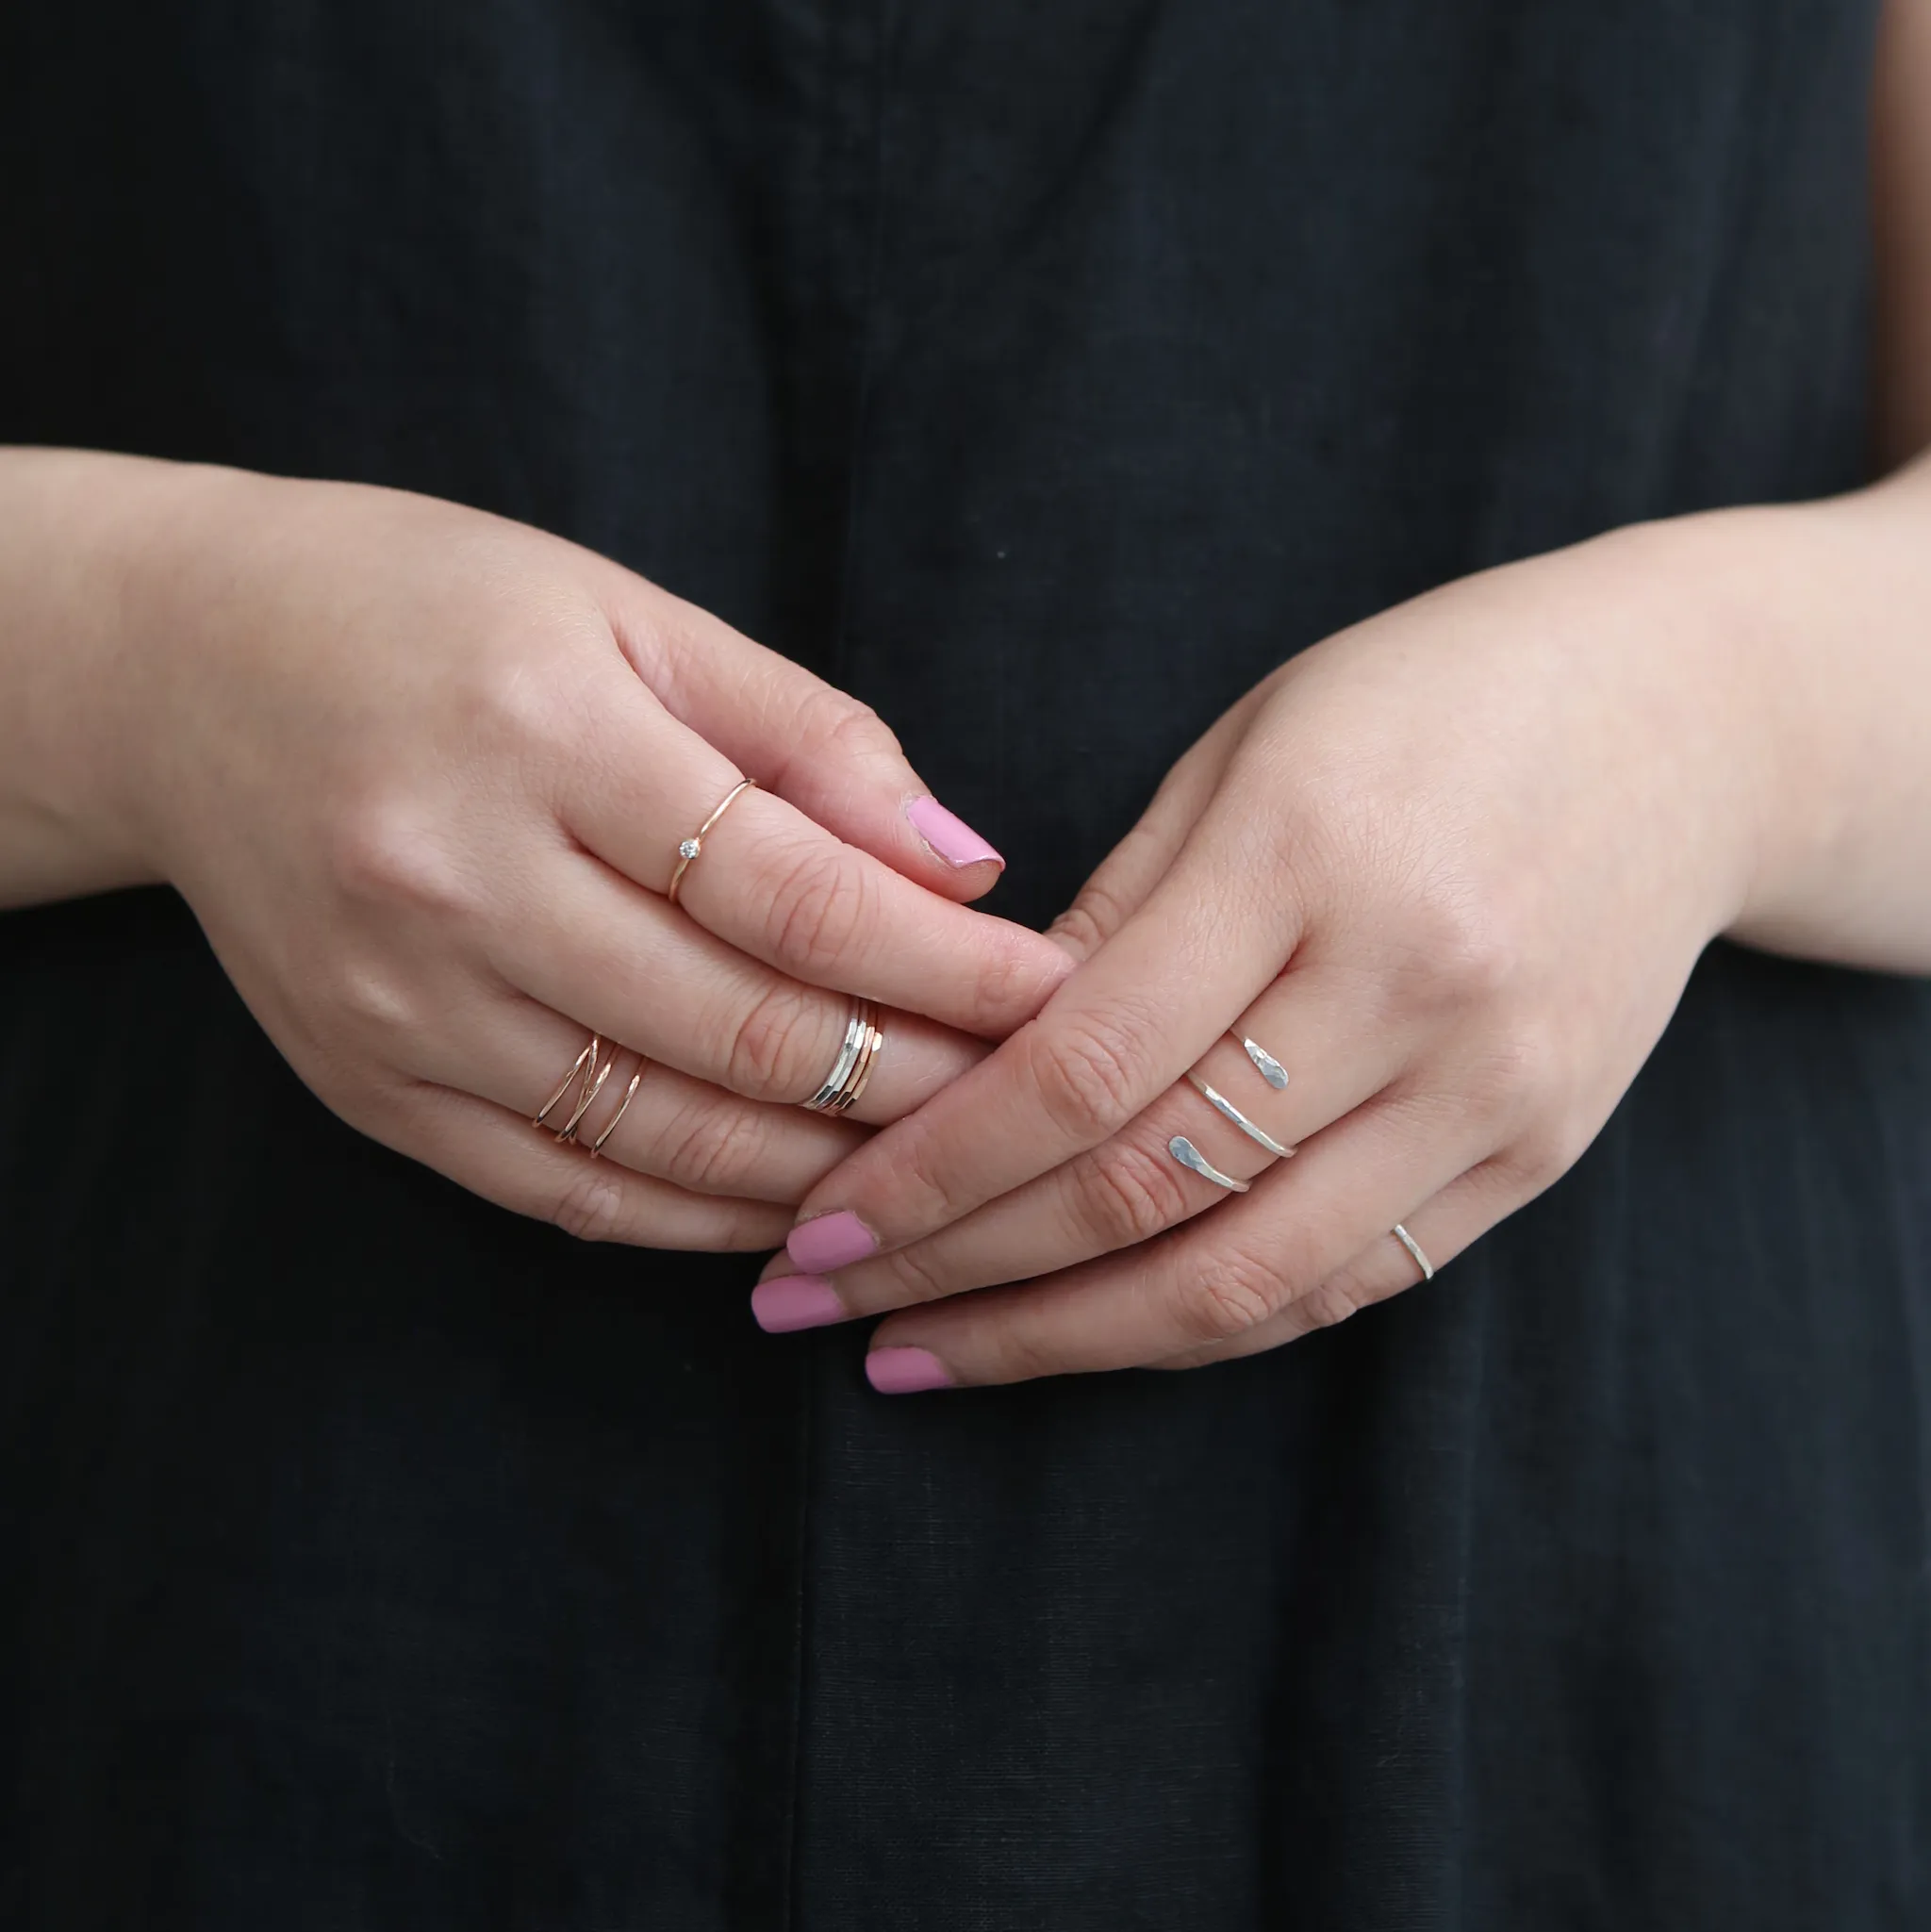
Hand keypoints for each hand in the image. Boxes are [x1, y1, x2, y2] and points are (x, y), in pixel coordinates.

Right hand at [98, 463, 1067, 1247]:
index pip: (794, 889)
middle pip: (741, 1028)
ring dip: (827, 1164)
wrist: (191, 673)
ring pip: (665, 1133)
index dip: (947, 961)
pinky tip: (796, 1201)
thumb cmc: (436, 614)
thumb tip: (968, 862)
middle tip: (1031, 1094)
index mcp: (542, 733)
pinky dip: (701, 1212)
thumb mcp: (628, 616)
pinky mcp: (368, 1088)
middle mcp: (457, 882)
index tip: (1058, 993)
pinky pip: (566, 1189)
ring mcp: (402, 1005)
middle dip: (916, 1077)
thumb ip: (807, 737)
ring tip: (944, 1159)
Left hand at [752, 521, 1782, 1379]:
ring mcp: (1491, 1090)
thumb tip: (971, 1059)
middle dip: (956, 1269)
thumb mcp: (1248, 747)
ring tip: (924, 1357)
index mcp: (1308, 855)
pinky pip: (1343, 1282)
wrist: (1687, 725)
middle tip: (816, 1306)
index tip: (817, 1226)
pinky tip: (1083, 1333)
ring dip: (1059, 1339)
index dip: (931, 1167)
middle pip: (1144, 1190)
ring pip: (1243, 1279)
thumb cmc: (1430, 699)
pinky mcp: (1536, 1154)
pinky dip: (1196, 1324)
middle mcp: (1411, 990)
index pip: (1081, 1068)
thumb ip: (1116, 912)